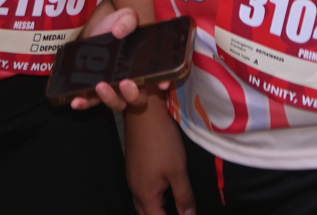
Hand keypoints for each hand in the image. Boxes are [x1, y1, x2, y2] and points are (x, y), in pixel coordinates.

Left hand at [68, 8, 176, 111]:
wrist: (93, 29)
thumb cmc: (114, 25)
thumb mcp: (124, 17)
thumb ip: (127, 20)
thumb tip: (119, 31)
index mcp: (144, 65)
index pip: (159, 78)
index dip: (164, 83)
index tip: (162, 85)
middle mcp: (132, 81)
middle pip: (138, 98)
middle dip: (133, 95)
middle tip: (126, 83)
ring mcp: (114, 88)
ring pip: (117, 103)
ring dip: (110, 99)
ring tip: (100, 87)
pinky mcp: (95, 91)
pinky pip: (91, 102)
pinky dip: (85, 103)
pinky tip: (76, 101)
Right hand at [121, 94, 195, 214]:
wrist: (144, 113)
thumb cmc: (162, 141)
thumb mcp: (178, 170)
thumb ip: (183, 196)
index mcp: (146, 194)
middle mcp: (135, 189)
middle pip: (146, 214)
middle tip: (179, 214)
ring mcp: (133, 178)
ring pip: (141, 204)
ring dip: (154, 210)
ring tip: (170, 209)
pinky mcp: (134, 167)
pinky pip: (140, 192)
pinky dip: (151, 199)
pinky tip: (161, 194)